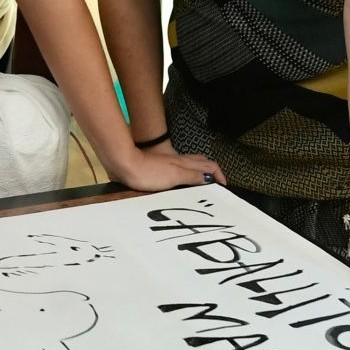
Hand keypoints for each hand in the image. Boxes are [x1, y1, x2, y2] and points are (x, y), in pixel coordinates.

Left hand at [106, 141, 225, 191]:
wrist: (124, 165)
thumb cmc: (147, 171)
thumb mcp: (175, 176)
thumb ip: (193, 177)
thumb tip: (211, 179)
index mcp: (185, 163)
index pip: (210, 166)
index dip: (220, 176)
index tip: (224, 187)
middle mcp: (179, 161)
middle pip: (202, 163)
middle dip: (213, 172)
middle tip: (217, 185)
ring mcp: (169, 164)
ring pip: (191, 166)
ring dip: (200, 173)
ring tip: (203, 185)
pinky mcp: (158, 169)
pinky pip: (178, 171)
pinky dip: (186, 176)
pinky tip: (181, 185)